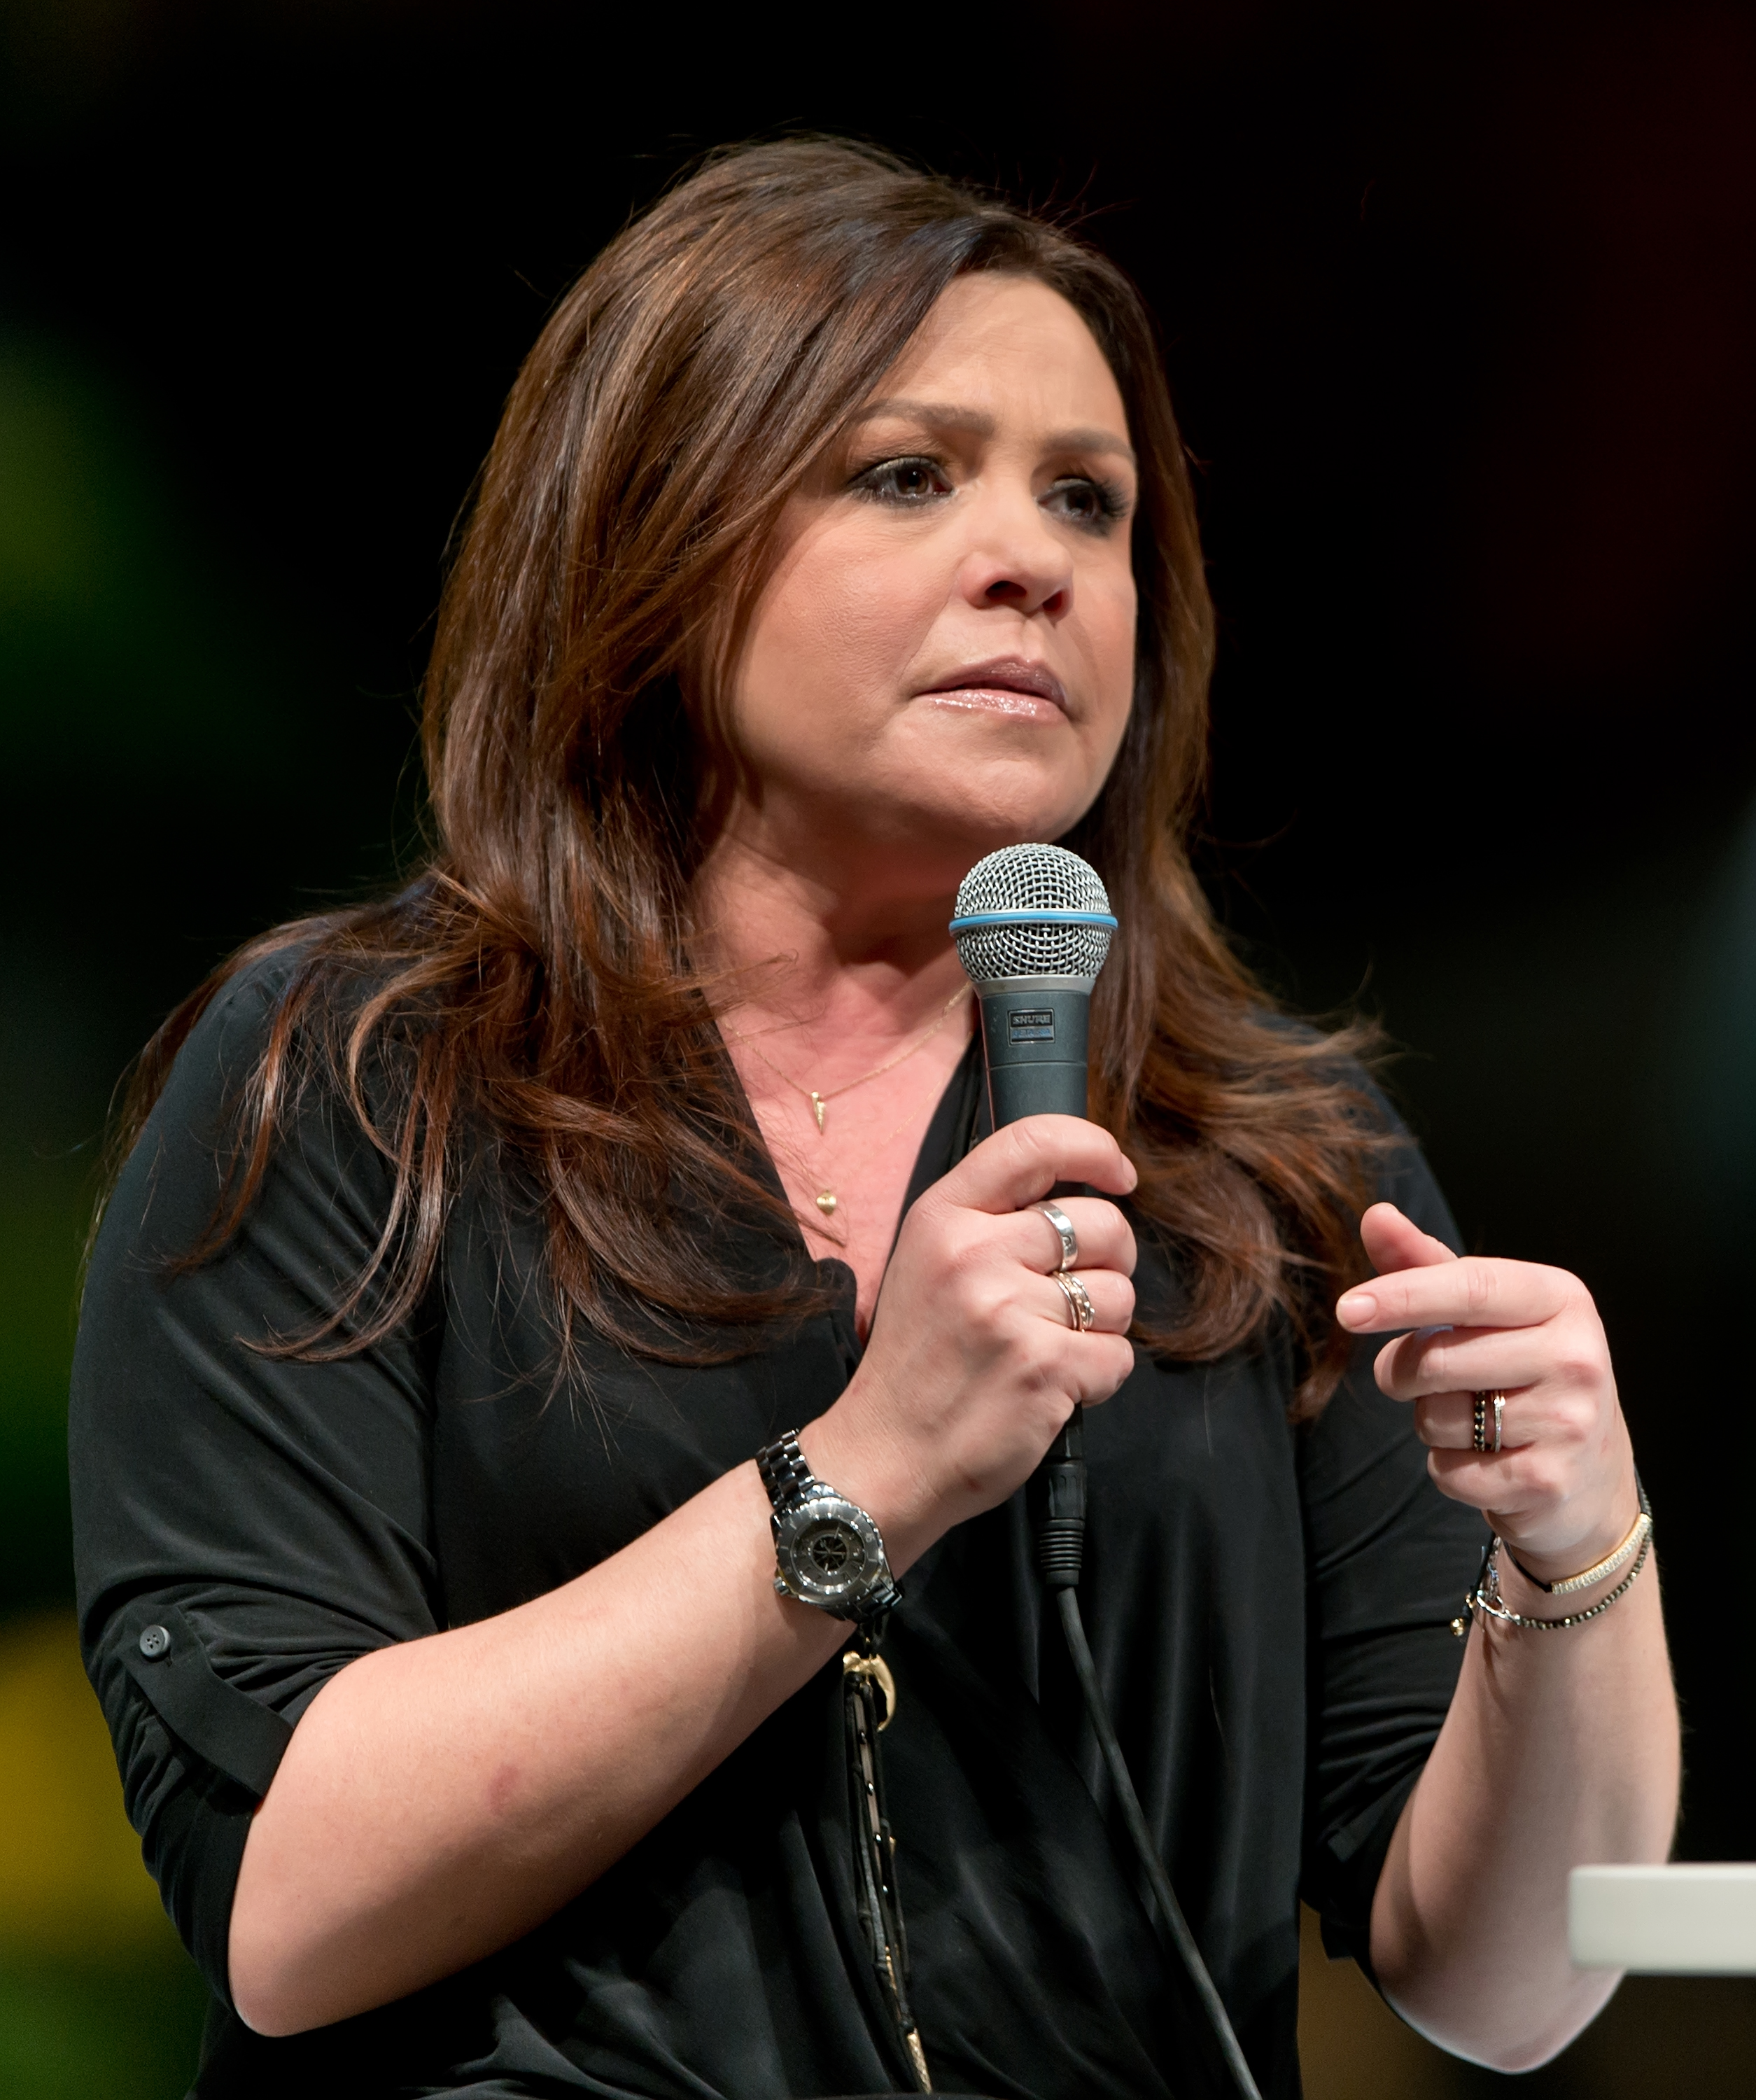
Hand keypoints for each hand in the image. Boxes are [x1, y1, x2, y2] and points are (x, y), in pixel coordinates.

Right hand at [807, 1114, 1137, 1567]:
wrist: (882, 1457)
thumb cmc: (914, 1366)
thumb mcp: (926, 1265)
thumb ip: (989, 1222)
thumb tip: (1080, 1194)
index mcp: (942, 1217)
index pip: (1034, 1143)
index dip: (1094, 1149)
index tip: (1119, 1173)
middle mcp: (973, 1253)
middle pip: (1102, 1224)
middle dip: (1111, 1263)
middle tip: (1076, 1297)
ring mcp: (1008, 1310)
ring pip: (1120, 1294)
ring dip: (1102, 1327)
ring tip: (1050, 1349)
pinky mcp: (1042, 1367)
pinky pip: (1118, 1356)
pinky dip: (1098, 1379)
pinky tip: (1050, 1388)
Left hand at [1336, 1203, 1637, 1578]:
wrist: (1589, 1470)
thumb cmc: (1521, 1368)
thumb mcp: (1485, 1310)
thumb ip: (1425, 1263)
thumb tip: (1375, 1215)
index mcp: (1560, 1298)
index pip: (1469, 1289)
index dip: (1401, 1295)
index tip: (1347, 1309)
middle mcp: (1576, 1355)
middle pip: (1437, 1360)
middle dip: (1401, 1371)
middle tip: (1418, 1376)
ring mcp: (1569, 1422)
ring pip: (1437, 1418)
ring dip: (1428, 1421)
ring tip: (1471, 1417)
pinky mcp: (1549, 1482)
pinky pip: (1450, 1471)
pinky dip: (1446, 1468)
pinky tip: (1485, 1459)